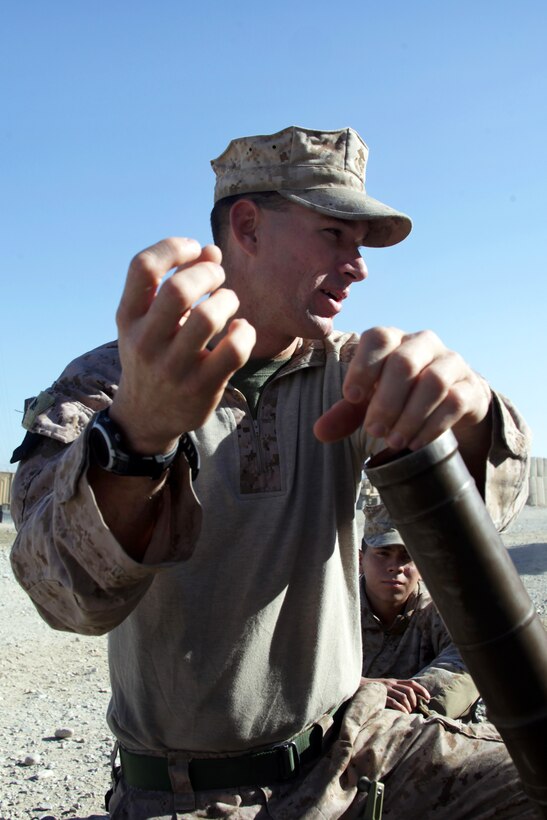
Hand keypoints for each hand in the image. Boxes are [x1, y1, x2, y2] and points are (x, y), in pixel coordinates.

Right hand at [110, 238, 255, 453]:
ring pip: (208, 318)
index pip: (143, 267)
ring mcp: (174, 367)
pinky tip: (239, 330)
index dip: (173, 247)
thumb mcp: (149, 320)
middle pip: (179, 290)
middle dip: (209, 273)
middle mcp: (146, 342)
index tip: (194, 249)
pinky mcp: (202, 387)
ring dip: (228, 300)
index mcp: (128, 317)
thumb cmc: (153, 354)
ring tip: (228, 303)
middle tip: (218, 277)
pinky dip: (244, 332)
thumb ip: (175, 282)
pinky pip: (234, 350)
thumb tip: (212, 251)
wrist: (145, 416)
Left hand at [314, 327, 491, 449]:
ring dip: (410, 416)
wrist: (453, 399)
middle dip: (386, 401)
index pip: (378, 338)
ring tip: (394, 442)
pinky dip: (432, 425)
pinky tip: (415, 442)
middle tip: (374, 430)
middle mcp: (423, 344)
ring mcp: (451, 362)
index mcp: (394, 340)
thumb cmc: (402, 395)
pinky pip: (454, 401)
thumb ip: (345, 414)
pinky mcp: (470, 386)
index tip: (352, 397)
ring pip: (433, 381)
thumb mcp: (371, 402)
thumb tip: (319, 432)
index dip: (363, 366)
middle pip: (405, 362)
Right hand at [361, 676, 430, 713]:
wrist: (355, 687)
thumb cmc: (372, 692)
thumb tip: (409, 703)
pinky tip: (403, 714)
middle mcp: (391, 684)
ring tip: (408, 713)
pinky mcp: (380, 695)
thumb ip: (395, 692)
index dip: (422, 690)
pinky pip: (393, 701)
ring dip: (409, 705)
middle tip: (414, 709)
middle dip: (415, 700)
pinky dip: (401, 708)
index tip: (428, 698)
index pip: (412, 683)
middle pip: (409, 689)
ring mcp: (385, 689)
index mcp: (394, 682)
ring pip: (403, 695)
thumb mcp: (385, 689)